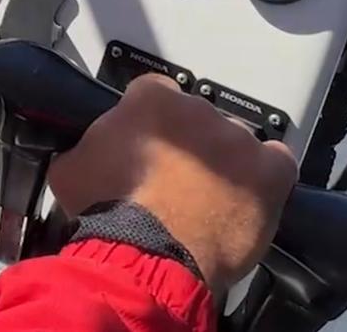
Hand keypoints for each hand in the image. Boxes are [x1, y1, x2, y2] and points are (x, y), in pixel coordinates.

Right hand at [48, 74, 297, 289]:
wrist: (147, 254)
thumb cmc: (109, 213)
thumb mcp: (70, 168)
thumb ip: (83, 146)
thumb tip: (81, 152)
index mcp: (151, 100)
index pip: (153, 93)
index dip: (147, 121)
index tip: (144, 144)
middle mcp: (198, 110)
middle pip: (196, 118)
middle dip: (187, 144)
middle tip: (173, 180)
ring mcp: (237, 140)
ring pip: (234, 142)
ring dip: (222, 163)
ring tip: (206, 199)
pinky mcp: (267, 172)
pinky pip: (276, 161)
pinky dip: (265, 174)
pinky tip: (248, 194)